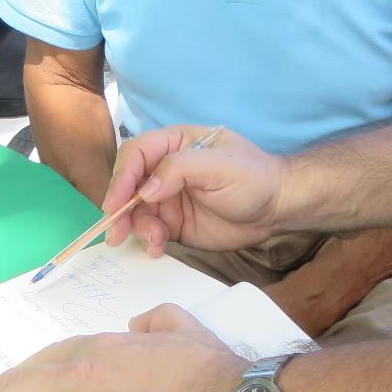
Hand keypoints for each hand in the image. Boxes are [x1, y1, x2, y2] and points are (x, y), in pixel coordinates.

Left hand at [0, 307, 244, 391]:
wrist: (223, 389)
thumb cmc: (203, 365)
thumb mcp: (180, 327)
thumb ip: (155, 319)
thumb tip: (140, 326)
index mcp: (99, 351)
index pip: (48, 359)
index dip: (22, 373)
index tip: (5, 383)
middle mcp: (83, 376)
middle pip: (26, 380)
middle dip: (2, 387)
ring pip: (37, 389)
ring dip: (13, 389)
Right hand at [104, 126, 290, 255]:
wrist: (276, 209)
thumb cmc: (253, 177)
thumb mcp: (220, 165)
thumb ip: (180, 169)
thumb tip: (145, 189)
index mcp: (176, 144)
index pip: (137, 153)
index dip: (122, 176)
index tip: (116, 202)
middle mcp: (166, 170)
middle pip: (129, 185)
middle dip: (119, 208)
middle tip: (116, 232)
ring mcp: (169, 198)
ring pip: (136, 212)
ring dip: (136, 228)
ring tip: (154, 240)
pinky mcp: (174, 223)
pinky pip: (150, 231)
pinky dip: (148, 241)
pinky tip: (158, 248)